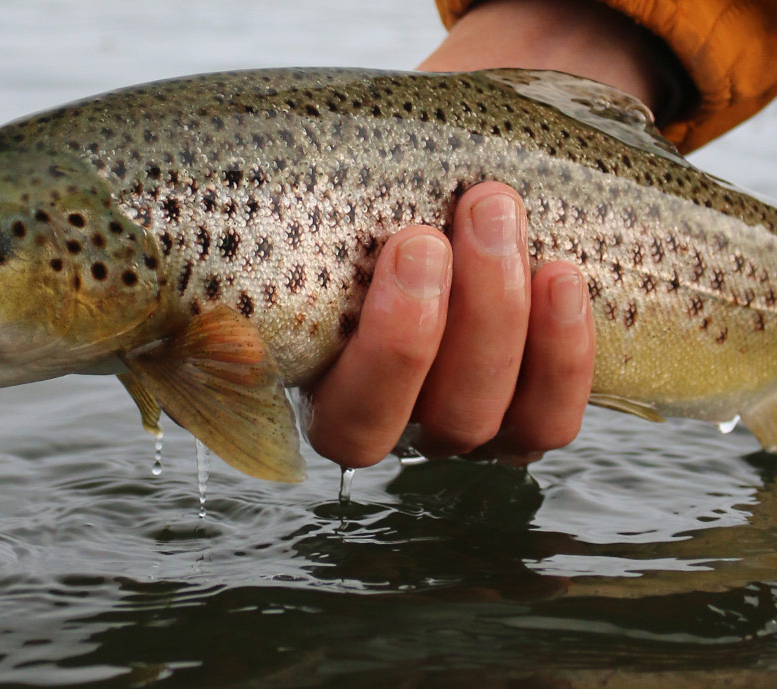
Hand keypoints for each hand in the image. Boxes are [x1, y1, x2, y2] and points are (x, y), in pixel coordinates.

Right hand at [299, 0, 670, 467]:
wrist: (481, 173)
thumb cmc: (396, 178)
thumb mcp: (343, 179)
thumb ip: (302, 194)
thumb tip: (215, 175)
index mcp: (305, 371)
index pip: (303, 404)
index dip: (345, 362)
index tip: (375, 261)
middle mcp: (375, 416)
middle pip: (376, 426)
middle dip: (405, 336)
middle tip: (424, 236)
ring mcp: (453, 426)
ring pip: (467, 419)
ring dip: (488, 319)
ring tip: (495, 213)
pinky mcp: (530, 422)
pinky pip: (548, 422)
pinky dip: (561, 354)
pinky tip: (562, 278)